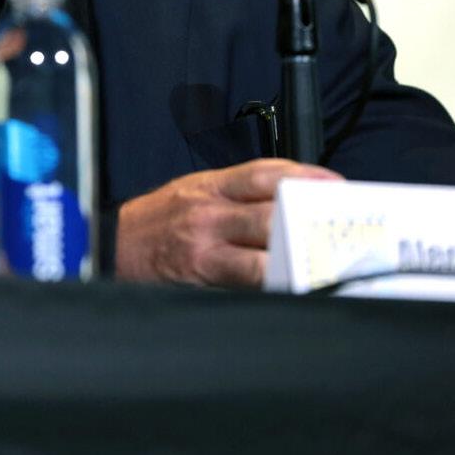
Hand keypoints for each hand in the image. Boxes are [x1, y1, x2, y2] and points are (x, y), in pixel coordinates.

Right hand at [114, 158, 341, 287]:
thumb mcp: (192, 193)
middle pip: (272, 205)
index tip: (334, 183)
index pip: (264, 171)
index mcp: (211, 185)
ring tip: (330, 254)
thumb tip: (286, 204)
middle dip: (310, 214)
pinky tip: (294, 282)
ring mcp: (206, 240)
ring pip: (264, 239)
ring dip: (300, 247)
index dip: (304, 174)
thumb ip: (234, 196)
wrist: (113, 246)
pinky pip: (246, 275)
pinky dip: (273, 278)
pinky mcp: (201, 270)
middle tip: (342, 223)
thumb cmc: (156, 222)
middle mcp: (210, 208)